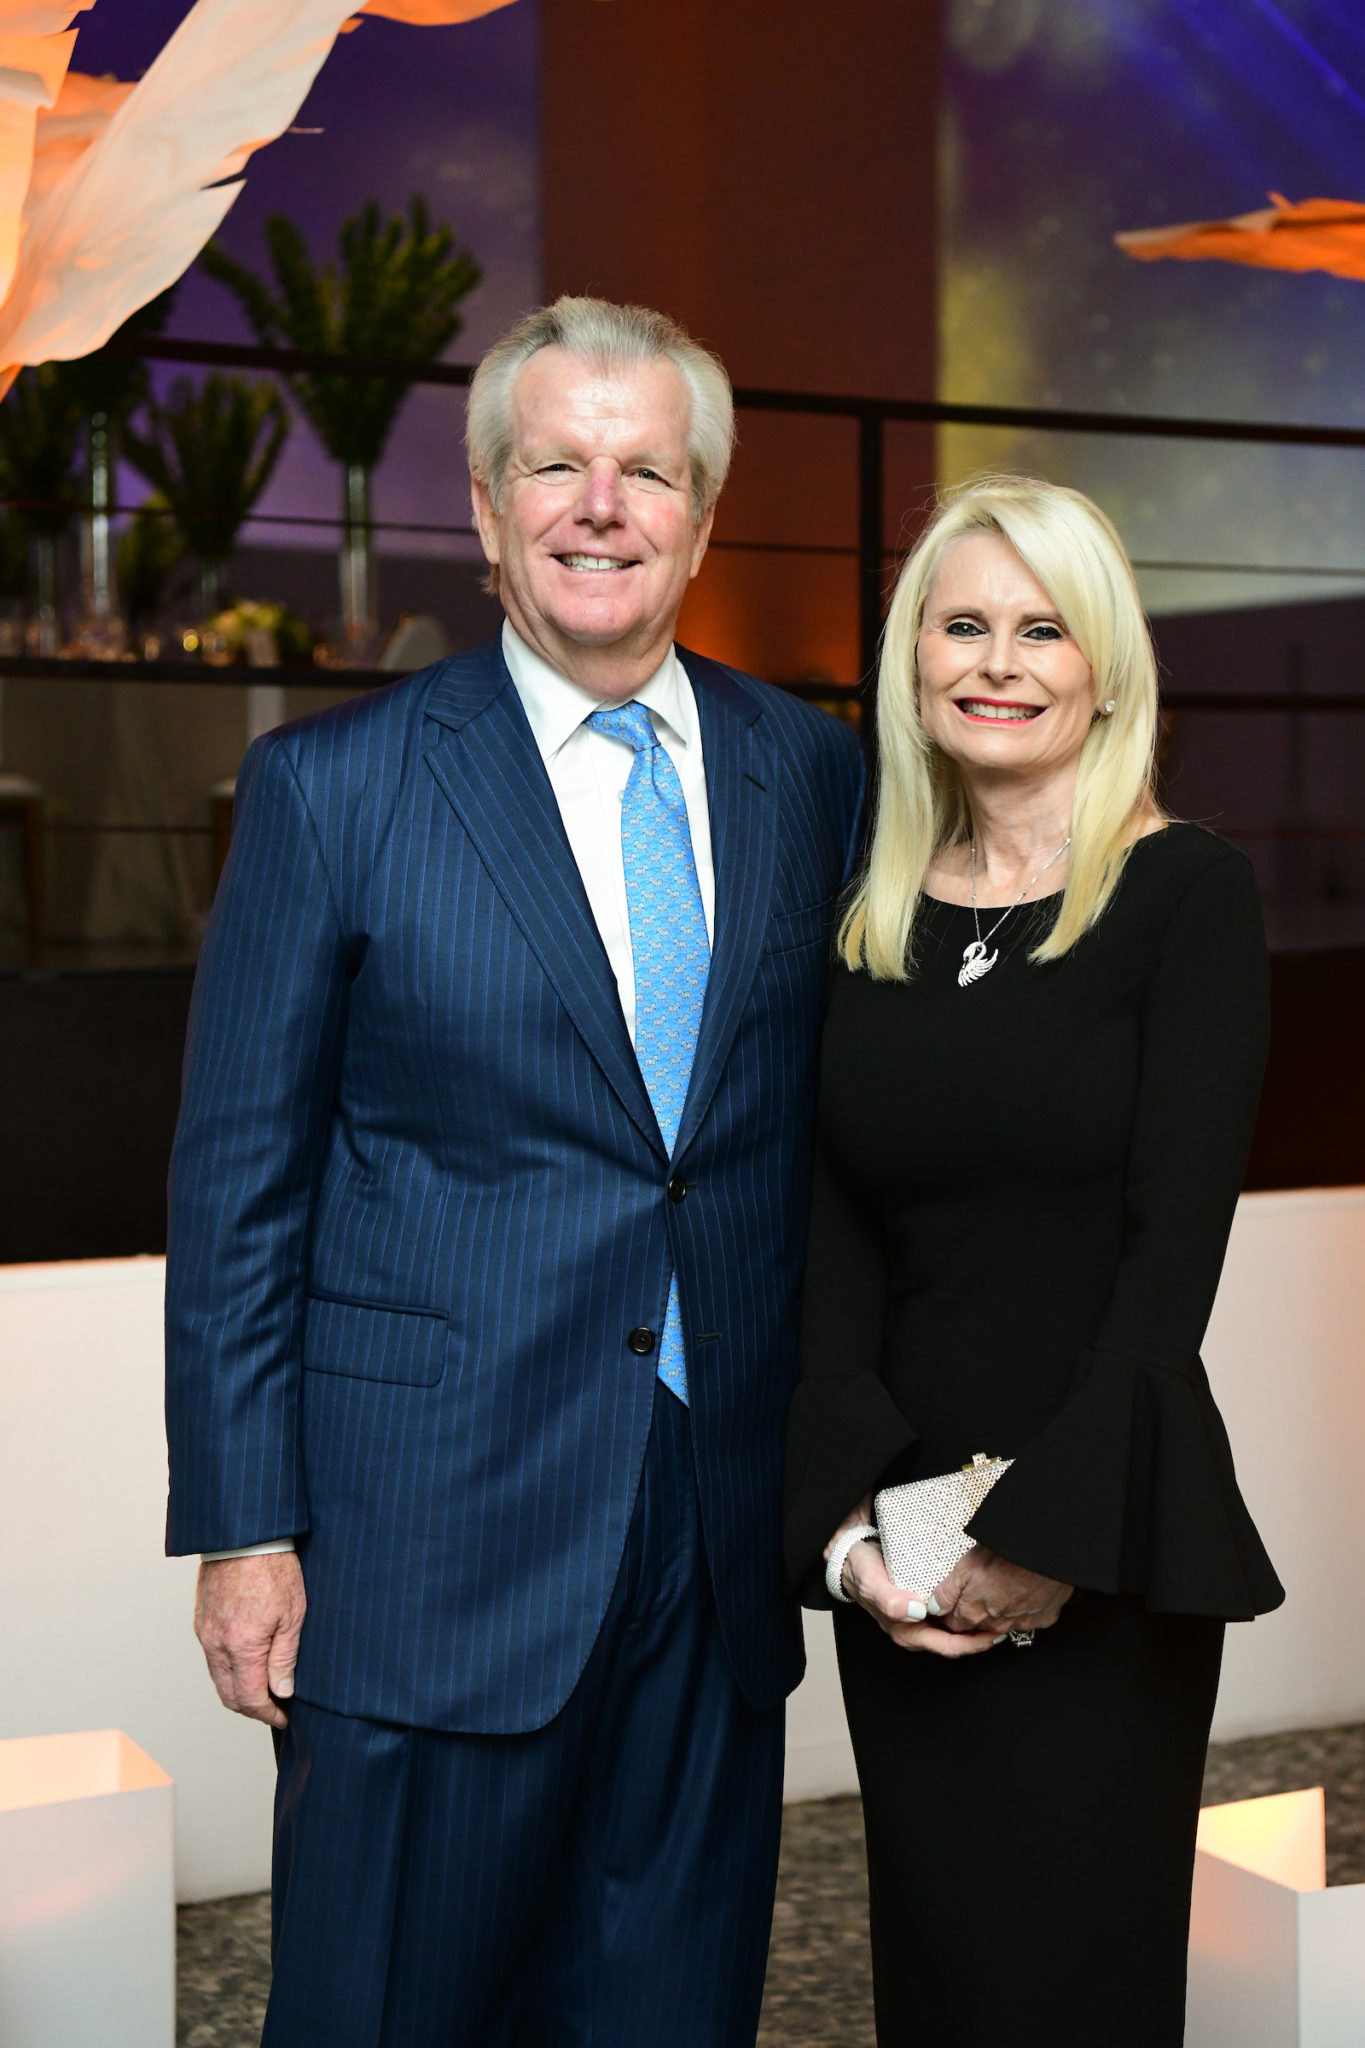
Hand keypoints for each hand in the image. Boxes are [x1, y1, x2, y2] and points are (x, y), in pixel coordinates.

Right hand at [194, 1552, 306, 1728]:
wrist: (244, 1535)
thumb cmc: (274, 1568)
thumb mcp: (292, 1614)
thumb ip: (284, 1658)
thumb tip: (282, 1691)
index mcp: (241, 1646)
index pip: (250, 1698)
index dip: (268, 1714)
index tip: (284, 1716)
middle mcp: (216, 1644)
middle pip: (229, 1696)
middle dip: (252, 1708)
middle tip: (275, 1708)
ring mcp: (205, 1633)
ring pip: (218, 1678)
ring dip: (239, 1691)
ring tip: (264, 1689)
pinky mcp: (201, 1621)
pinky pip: (212, 1658)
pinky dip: (228, 1671)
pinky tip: (247, 1664)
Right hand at [824, 1499, 998, 1658]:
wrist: (850, 1554)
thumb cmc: (860, 1570)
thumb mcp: (872, 1583)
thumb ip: (890, 1600)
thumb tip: (916, 1612)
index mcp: (906, 1632)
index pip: (948, 1647)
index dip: (974, 1644)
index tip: (996, 1632)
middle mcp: (914, 1630)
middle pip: (955, 1642)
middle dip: (981, 1638)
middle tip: (1006, 1624)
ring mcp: (917, 1619)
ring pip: (952, 1631)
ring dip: (975, 1627)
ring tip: (997, 1615)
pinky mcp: (920, 1606)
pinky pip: (947, 1616)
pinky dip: (965, 1614)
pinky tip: (977, 1602)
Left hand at [929, 1544, 1071, 1637]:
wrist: (1044, 1552)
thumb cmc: (1005, 1554)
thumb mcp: (965, 1566)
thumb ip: (947, 1592)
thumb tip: (934, 1608)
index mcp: (974, 1613)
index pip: (955, 1624)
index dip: (951, 1613)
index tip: (952, 1603)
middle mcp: (996, 1624)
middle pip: (978, 1626)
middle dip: (975, 1613)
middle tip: (978, 1590)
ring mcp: (1021, 1623)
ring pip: (1003, 1624)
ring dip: (999, 1612)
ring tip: (1001, 1587)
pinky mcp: (1042, 1619)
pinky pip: (1028, 1618)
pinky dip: (1025, 1609)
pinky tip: (1024, 1591)